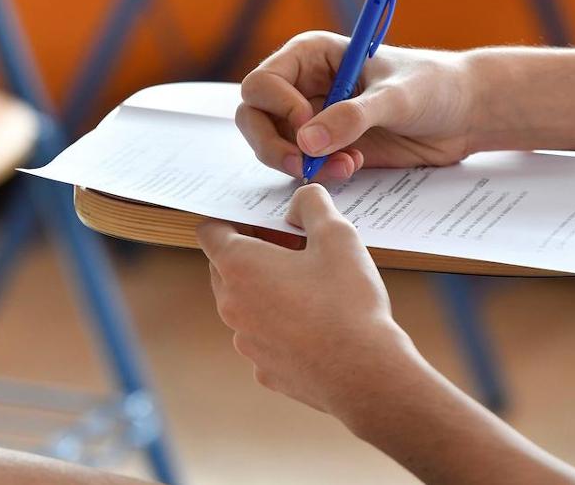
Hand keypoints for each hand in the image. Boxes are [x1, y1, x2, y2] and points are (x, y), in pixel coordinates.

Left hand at [197, 184, 417, 416]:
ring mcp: (245, 341)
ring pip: (245, 302)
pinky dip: (280, 324)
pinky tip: (316, 323)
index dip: (235, 218)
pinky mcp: (264, 368)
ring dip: (267, 288)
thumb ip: (312, 204)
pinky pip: (264, 335)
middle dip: (254, 251)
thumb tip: (299, 201)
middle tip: (296, 247)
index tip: (266, 221)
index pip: (210, 231)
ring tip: (310, 284)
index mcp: (239, 266)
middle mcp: (231, 305)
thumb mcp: (337, 234)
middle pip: (225, 266)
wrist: (365, 373)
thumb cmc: (347, 302)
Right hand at [237, 31, 476, 180]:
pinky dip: (317, 174)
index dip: (278, 107)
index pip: (263, 82)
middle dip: (273, 145)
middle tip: (303, 164)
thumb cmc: (434, 86)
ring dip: (299, 163)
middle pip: (254, 117)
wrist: (464, 113)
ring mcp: (312, 119)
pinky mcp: (327, 148)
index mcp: (311, 55)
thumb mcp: (396, 97)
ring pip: (272, 146)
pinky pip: (300, 166)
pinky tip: (353, 167)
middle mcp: (303, 86)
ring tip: (346, 165)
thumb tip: (306, 141)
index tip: (308, 125)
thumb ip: (352, 116)